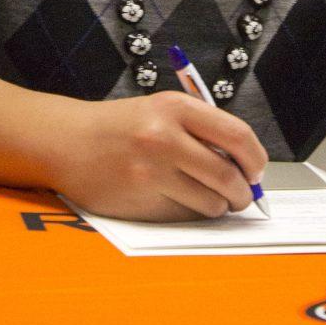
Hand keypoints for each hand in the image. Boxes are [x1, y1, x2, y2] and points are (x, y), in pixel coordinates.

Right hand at [41, 90, 267, 221]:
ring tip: (208, 198)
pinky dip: (189, 214)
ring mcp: (150, 172)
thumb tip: (247, 167)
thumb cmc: (123, 126)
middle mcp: (164, 137)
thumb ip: (203, 131)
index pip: (237, 135)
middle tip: (242, 196)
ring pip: (210, 203)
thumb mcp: (163, 110)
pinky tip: (175, 200)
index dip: (256, 159)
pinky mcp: (139, 202)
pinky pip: (183, 217)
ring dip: (218, 206)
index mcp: (176, 107)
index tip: (257, 171)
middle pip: (228, 175)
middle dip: (243, 193)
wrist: (68, 142)